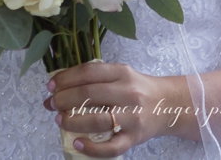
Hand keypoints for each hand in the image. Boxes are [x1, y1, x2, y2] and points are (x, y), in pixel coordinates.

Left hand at [47, 61, 167, 154]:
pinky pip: (111, 147)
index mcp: (123, 73)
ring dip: (73, 121)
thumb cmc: (138, 89)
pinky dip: (92, 148)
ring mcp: (132, 117)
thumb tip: (62, 85)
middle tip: (51, 104)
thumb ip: (97, 77)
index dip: (66, 78)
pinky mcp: (134, 138)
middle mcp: (128, 93)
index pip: (89, 72)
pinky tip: (77, 143)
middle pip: (89, 95)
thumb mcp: (122, 75)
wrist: (168, 106)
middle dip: (64, 99)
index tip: (51, 85)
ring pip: (97, 120)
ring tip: (60, 120)